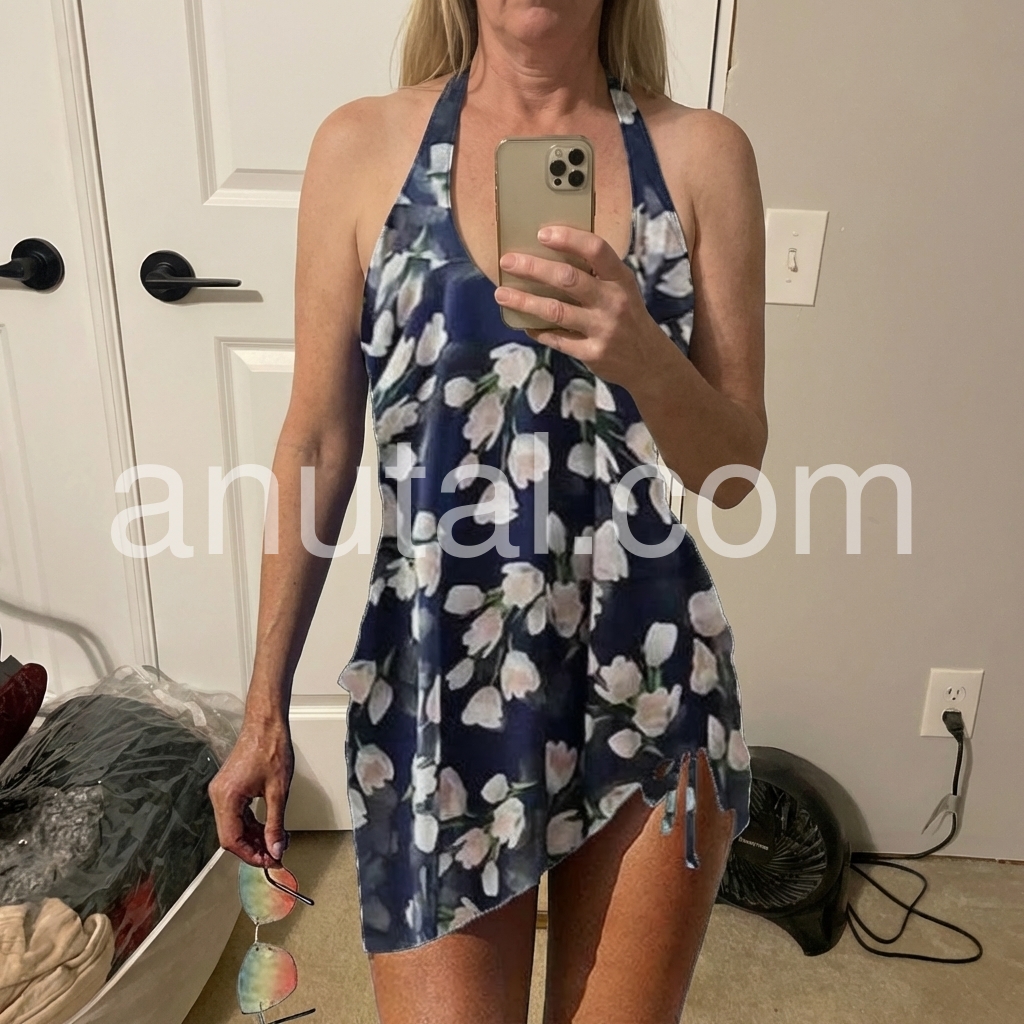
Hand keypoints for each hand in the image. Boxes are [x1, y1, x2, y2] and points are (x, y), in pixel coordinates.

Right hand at [208, 715, 293, 867]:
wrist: (266, 724)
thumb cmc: (271, 748)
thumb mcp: (278, 791)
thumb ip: (276, 824)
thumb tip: (276, 848)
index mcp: (227, 797)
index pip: (231, 840)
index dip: (250, 855)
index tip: (269, 861)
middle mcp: (218, 796)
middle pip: (230, 836)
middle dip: (253, 848)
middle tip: (275, 854)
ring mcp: (221, 791)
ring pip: (233, 826)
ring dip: (252, 837)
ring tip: (275, 842)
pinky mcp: (228, 787)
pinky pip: (235, 814)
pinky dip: (250, 824)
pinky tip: (266, 828)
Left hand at [493, 225, 667, 388]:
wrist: (649, 360)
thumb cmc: (627, 316)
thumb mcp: (622, 288)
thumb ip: (597, 273)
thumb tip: (551, 254)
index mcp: (620, 279)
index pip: (596, 250)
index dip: (569, 239)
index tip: (542, 234)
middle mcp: (613, 301)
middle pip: (568, 279)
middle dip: (533, 268)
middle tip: (507, 262)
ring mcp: (602, 329)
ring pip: (556, 311)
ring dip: (525, 301)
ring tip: (501, 294)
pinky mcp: (592, 353)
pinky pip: (557, 339)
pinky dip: (537, 330)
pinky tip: (523, 323)